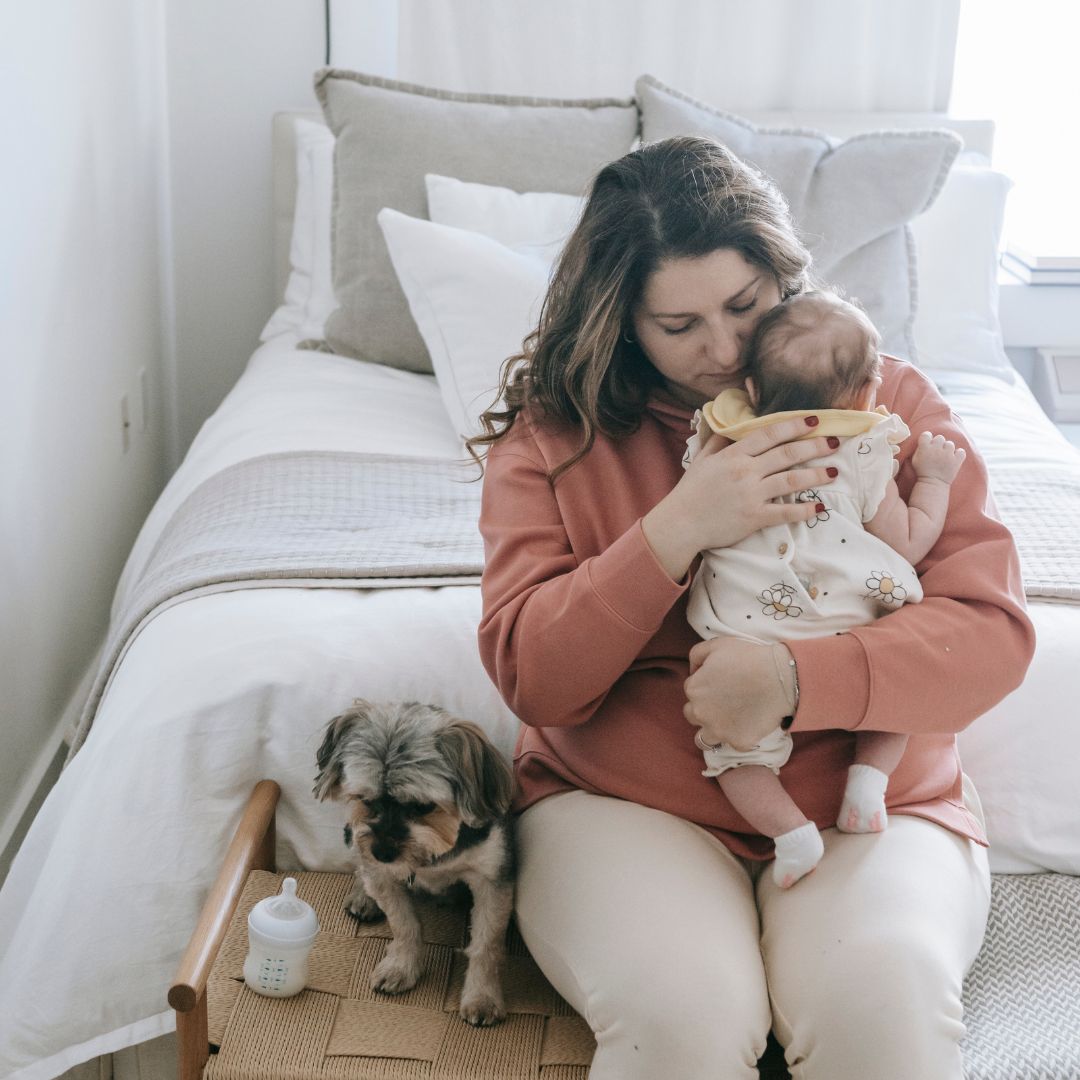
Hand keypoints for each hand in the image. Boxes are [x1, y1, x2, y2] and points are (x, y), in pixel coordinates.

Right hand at [643, 415, 842, 581]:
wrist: (681, 523)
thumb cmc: (690, 492)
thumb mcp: (702, 460)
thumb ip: (719, 441)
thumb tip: (731, 425)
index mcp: (733, 455)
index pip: (770, 434)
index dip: (794, 426)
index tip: (814, 421)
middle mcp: (745, 471)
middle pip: (787, 454)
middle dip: (815, 446)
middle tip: (835, 442)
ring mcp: (751, 494)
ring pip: (791, 480)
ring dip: (816, 475)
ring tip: (834, 471)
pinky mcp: (754, 517)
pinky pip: (785, 512)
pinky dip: (804, 509)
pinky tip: (820, 507)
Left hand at [684, 639, 791, 751]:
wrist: (779, 677)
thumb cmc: (749, 658)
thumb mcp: (716, 645)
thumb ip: (697, 655)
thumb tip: (694, 670)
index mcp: (694, 689)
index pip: (691, 689)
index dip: (705, 684)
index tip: (721, 681)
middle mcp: (701, 713)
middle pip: (693, 714)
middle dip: (704, 708)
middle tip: (724, 701)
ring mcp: (719, 731)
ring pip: (703, 738)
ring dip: (712, 730)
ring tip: (727, 721)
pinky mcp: (738, 742)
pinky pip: (733, 744)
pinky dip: (739, 736)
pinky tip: (749, 724)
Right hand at [911, 431, 964, 484]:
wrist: (932, 484)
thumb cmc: (922, 471)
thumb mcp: (915, 459)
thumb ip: (920, 448)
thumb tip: (926, 439)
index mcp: (924, 448)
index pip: (926, 434)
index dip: (927, 438)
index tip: (928, 443)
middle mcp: (936, 449)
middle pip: (940, 438)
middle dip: (938, 443)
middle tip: (937, 451)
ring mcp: (948, 454)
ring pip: (950, 444)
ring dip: (947, 449)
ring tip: (945, 456)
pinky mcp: (956, 460)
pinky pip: (961, 451)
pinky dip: (958, 454)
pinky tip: (954, 458)